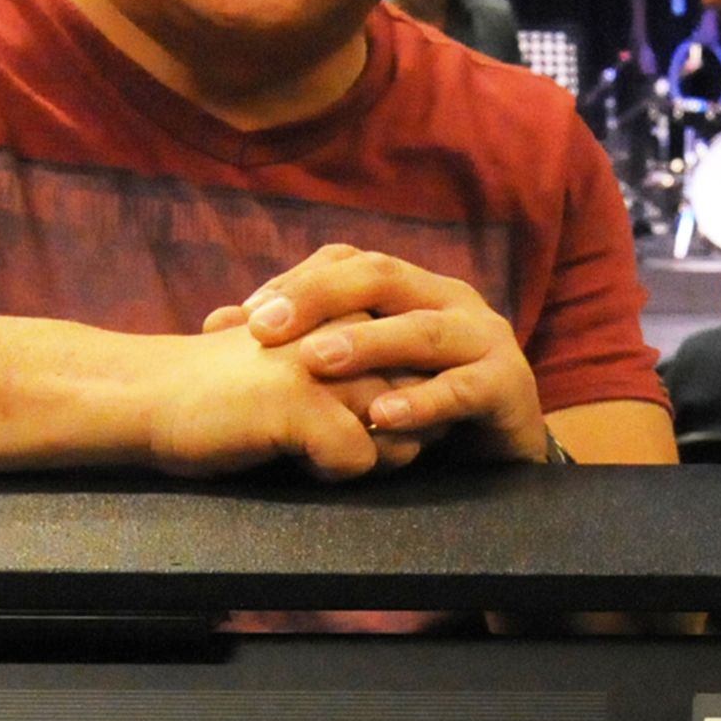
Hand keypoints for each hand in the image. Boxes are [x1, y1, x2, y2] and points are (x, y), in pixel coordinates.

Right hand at [142, 324, 421, 479]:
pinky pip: (359, 459)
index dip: (396, 408)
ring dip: (366, 455)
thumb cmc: (225, 392)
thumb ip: (360, 379)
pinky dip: (330, 473)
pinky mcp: (302, 400)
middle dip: (394, 435)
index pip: (420, 367)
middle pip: (418, 400)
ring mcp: (325, 360)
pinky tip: (287, 455)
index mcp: (346, 310)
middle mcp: (345, 325)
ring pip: (399, 429)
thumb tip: (426, 426)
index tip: (338, 411)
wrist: (145, 394)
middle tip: (325, 437)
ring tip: (308, 445)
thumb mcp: (304, 368)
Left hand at [213, 244, 551, 463]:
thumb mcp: (357, 372)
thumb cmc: (419, 407)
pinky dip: (423, 401)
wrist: (501, 457)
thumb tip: (212, 322)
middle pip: (382, 276)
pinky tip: (384, 417)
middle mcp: (449, 299)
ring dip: (367, 344)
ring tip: (317, 360)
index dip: (298, 281)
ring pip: (422, 330)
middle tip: (266, 329)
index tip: (247, 315)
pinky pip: (463, 389)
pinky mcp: (508, 386)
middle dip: (320, 298)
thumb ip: (298, 346)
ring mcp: (484, 339)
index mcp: (411, 288)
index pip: (349, 262)